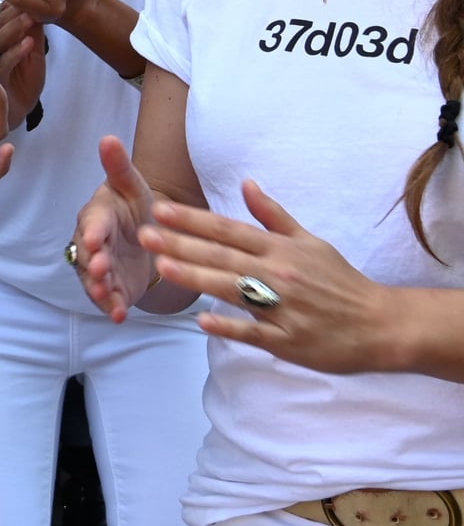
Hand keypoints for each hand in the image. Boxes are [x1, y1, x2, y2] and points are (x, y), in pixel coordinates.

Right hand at [0, 7, 45, 123]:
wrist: (16, 114)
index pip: (0, 19)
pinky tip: (29, 43)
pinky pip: (2, 64)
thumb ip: (34, 35)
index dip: (13, 7)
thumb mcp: (34, 57)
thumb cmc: (22, 85)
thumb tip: (37, 9)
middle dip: (11, 14)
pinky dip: (16, 52)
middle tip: (28, 1)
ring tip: (30, 18)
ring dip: (13, 28)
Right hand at [71, 136, 161, 320]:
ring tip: (107, 295)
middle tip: (102, 268)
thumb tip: (108, 137)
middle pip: (88, 254)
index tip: (95, 238)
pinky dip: (111, 307)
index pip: (92, 223)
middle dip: (94, 262)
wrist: (149, 235)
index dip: (93, 231)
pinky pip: (107, 299)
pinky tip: (119, 315)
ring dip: (99, 288)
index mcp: (98, 216)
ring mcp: (100, 268)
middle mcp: (93, 244)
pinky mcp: (111, 288)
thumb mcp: (133, 186)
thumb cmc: (137, 206)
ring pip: (93, 279)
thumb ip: (119, 166)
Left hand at [140, 180, 401, 373]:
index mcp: (280, 249)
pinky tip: (203, 322)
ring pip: (234, 291)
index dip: (193, 220)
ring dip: (198, 277)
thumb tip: (247, 184)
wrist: (382, 324)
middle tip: (144, 234)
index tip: (159, 210)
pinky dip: (230, 327)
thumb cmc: (340, 282)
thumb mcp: (310, 242)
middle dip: (181, 244)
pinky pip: (255, 333)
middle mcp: (279, 274)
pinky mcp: (289, 341)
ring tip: (163, 267)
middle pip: (223, 257)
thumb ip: (273, 216)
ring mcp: (284, 308)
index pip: (229, 230)